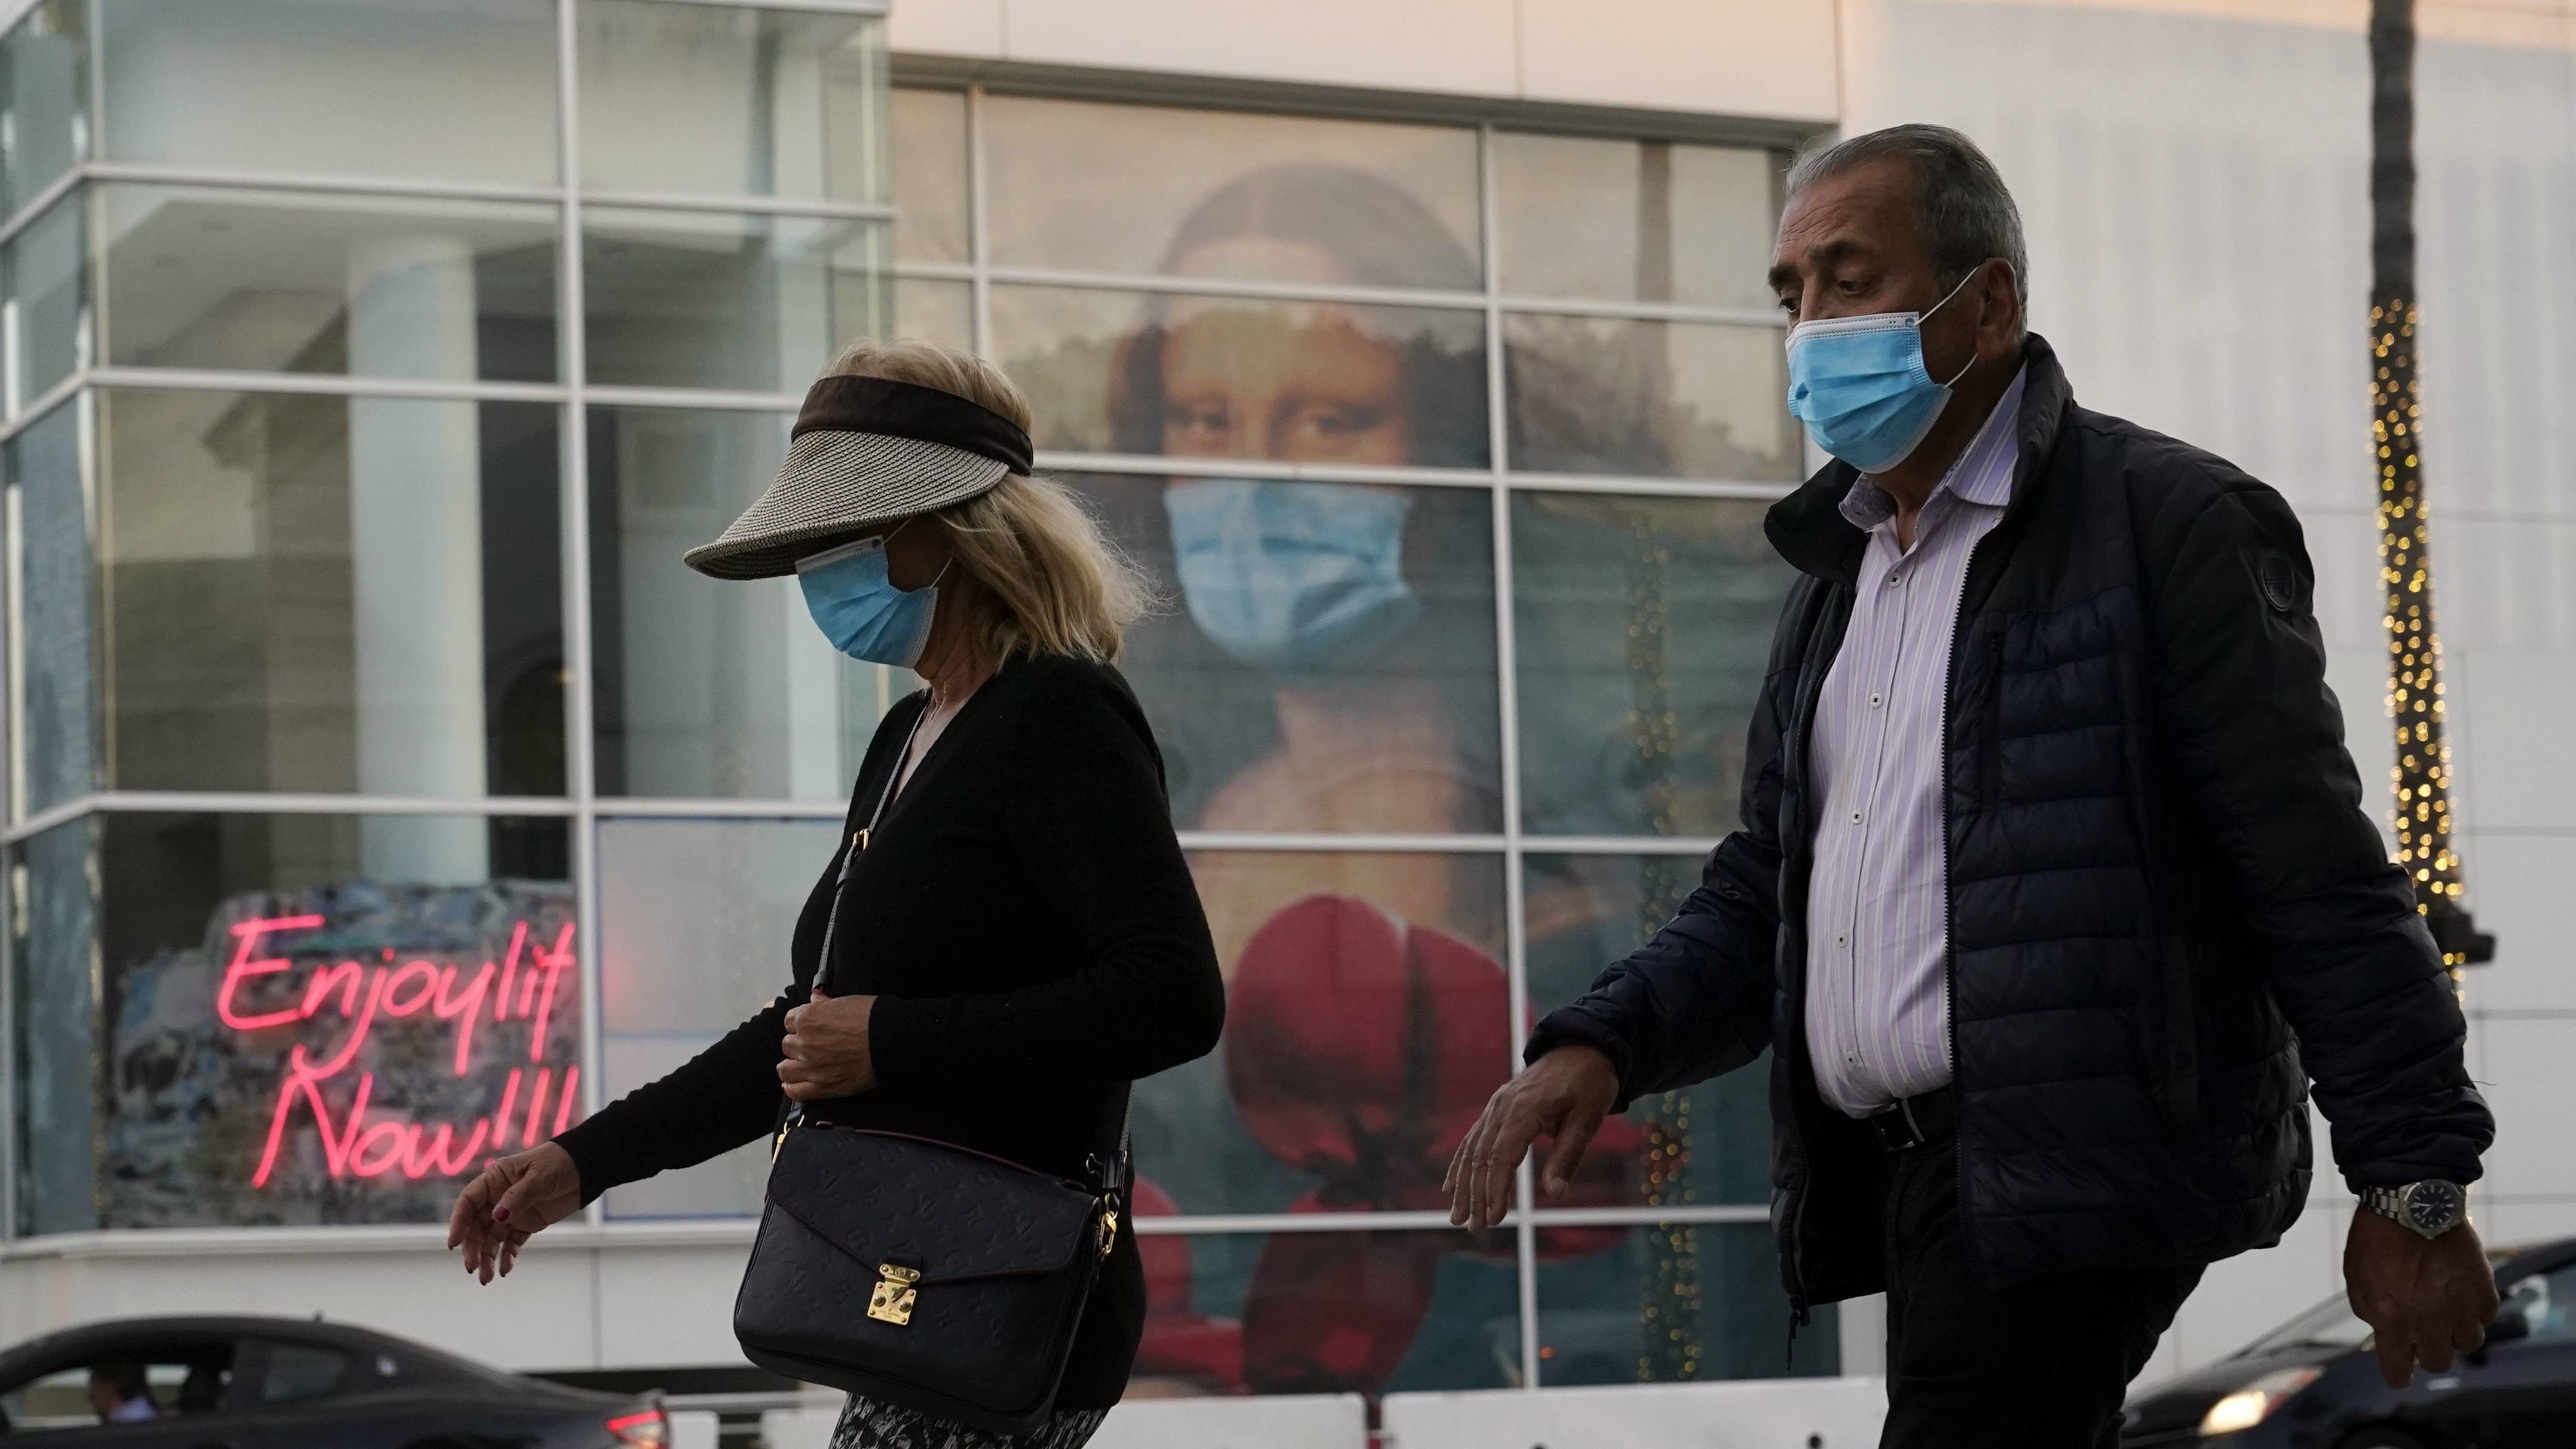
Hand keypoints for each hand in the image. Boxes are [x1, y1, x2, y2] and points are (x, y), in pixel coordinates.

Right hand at [446, 1141, 580, 1284]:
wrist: (584, 1169)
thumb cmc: (558, 1163)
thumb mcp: (538, 1177)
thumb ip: (518, 1196)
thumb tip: (497, 1216)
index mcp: (494, 1180)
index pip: (468, 1202)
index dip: (458, 1222)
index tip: (454, 1242)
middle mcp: (497, 1198)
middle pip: (476, 1225)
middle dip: (473, 1247)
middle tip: (472, 1267)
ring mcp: (511, 1213)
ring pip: (492, 1239)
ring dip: (487, 1257)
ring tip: (487, 1277)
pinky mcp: (525, 1225)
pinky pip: (511, 1243)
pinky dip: (507, 1256)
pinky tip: (505, 1270)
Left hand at [780, 989, 878, 1100]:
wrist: (888, 1041)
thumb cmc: (871, 1017)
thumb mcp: (846, 1002)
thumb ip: (825, 1003)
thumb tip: (814, 997)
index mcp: (808, 1019)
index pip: (789, 1021)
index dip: (800, 1024)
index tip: (808, 1027)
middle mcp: (804, 1043)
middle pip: (788, 1045)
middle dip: (797, 1044)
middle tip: (811, 1046)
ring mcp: (810, 1067)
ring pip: (785, 1069)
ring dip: (790, 1066)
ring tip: (798, 1066)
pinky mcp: (821, 1087)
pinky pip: (796, 1091)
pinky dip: (791, 1088)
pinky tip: (793, 1085)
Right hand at [1443, 1045, 1620, 1231]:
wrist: (1581, 1047)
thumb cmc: (1589, 1084)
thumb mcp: (1589, 1119)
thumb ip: (1569, 1155)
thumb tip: (1557, 1194)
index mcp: (1525, 1109)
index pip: (1502, 1157)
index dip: (1495, 1189)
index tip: (1494, 1219)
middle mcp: (1502, 1107)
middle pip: (1481, 1157)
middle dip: (1475, 1195)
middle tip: (1474, 1228)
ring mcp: (1496, 1107)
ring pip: (1472, 1150)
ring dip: (1463, 1185)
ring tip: (1457, 1217)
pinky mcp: (1497, 1109)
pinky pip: (1473, 1139)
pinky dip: (1461, 1164)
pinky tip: (1452, 1186)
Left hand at [2345, 1206, 2499, 1386]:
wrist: (2409, 1204)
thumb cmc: (2376, 1240)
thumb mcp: (2358, 1281)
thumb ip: (2372, 1314)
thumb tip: (2384, 1334)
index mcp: (2394, 1322)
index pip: (2398, 1371)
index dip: (2398, 1375)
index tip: (2400, 1373)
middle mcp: (2431, 1323)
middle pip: (2438, 1362)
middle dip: (2428, 1353)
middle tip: (2423, 1336)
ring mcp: (2461, 1309)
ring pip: (2468, 1344)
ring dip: (2455, 1333)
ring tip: (2445, 1313)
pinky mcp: (2483, 1292)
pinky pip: (2484, 1316)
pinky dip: (2474, 1311)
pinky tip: (2460, 1294)